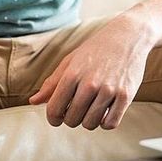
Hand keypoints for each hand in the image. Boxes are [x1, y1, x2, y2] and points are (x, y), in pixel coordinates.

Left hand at [28, 16, 154, 129]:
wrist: (128, 36)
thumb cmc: (96, 49)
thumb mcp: (71, 61)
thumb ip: (52, 83)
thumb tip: (33, 101)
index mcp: (72, 74)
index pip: (54, 110)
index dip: (53, 118)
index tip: (58, 117)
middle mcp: (90, 83)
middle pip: (72, 120)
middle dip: (72, 118)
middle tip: (78, 108)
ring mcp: (109, 90)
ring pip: (90, 124)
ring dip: (89, 121)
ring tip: (92, 108)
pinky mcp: (126, 95)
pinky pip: (110, 124)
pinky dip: (106, 123)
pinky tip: (105, 111)